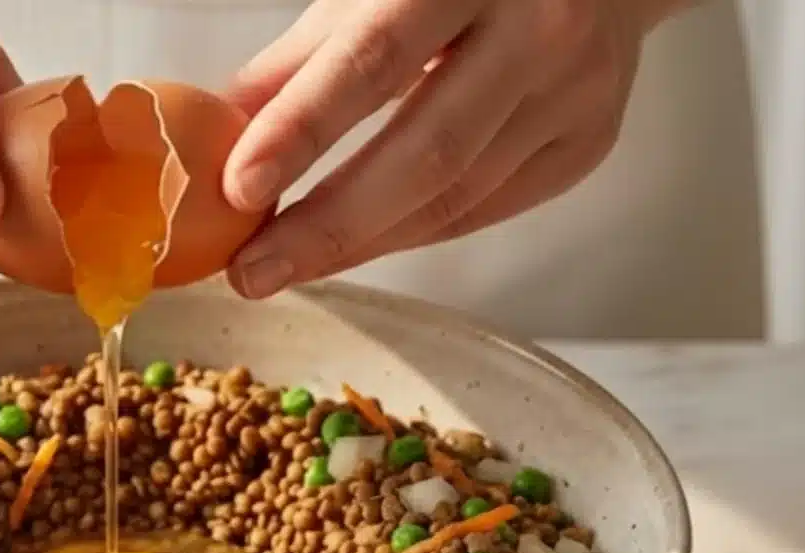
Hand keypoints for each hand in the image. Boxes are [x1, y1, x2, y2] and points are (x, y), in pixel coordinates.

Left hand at [221, 0, 682, 298]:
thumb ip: (302, 56)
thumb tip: (217, 136)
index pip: (375, 58)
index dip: (304, 128)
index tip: (239, 186)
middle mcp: (538, 30)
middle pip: (426, 152)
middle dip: (327, 224)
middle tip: (252, 270)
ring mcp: (574, 92)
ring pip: (456, 196)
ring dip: (359, 244)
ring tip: (282, 268)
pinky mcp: (587, 142)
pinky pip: (484, 209)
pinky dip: (409, 235)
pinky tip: (354, 249)